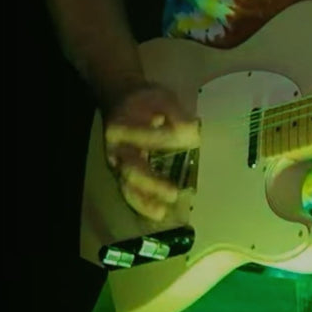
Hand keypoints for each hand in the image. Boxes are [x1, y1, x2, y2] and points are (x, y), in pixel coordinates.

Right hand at [103, 82, 199, 220]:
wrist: (120, 99)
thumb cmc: (145, 100)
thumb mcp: (162, 98)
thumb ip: (176, 115)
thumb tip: (194, 132)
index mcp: (123, 126)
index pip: (146, 137)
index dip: (165, 141)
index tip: (191, 139)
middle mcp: (117, 149)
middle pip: (131, 170)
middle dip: (152, 184)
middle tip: (173, 193)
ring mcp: (118, 164)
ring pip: (127, 187)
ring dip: (144, 202)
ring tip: (162, 213)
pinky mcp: (123, 174)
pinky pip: (131, 192)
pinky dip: (143, 204)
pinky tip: (160, 213)